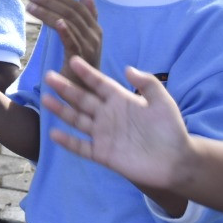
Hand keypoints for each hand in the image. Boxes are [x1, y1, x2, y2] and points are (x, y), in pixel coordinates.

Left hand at [27, 0, 101, 78]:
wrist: (86, 92)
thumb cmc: (82, 65)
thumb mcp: (83, 39)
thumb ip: (84, 19)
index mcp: (95, 29)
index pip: (77, 6)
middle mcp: (95, 36)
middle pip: (72, 12)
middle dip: (50, 2)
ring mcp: (90, 47)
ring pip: (68, 23)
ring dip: (48, 12)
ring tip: (31, 6)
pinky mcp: (82, 59)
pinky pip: (73, 42)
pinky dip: (66, 31)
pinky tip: (56, 22)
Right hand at [42, 57, 189, 191]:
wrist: (176, 162)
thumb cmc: (171, 130)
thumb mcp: (163, 102)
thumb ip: (147, 84)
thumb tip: (127, 68)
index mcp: (121, 100)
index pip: (100, 84)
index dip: (87, 73)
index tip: (74, 60)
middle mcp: (108, 115)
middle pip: (83, 99)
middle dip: (66, 88)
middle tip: (49, 76)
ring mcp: (103, 134)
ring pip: (77, 120)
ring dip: (62, 110)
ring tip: (46, 100)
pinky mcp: (103, 154)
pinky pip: (81, 147)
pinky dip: (68, 141)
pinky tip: (54, 134)